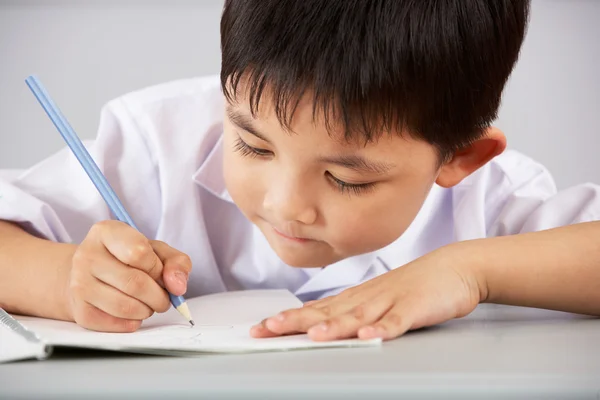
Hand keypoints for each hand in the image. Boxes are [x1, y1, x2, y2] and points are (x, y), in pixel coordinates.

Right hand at [67, 220, 191, 331]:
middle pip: (135, 283)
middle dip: (159, 296)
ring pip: (125, 307)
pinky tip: (133, 312)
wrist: (93, 275)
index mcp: (106, 232)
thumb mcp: (157, 250)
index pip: (139, 252)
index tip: (160, 273)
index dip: (158, 268)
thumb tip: (178, 287)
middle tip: (163, 297)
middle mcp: (87, 255)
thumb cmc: (129, 259)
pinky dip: (133, 322)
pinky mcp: (80, 310)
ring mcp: (79, 284)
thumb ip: (176, 262)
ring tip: (148, 304)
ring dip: (147, 310)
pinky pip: (116, 324)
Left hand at [251, 245, 483, 340]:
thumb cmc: (413, 285)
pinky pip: (398, 321)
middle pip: (326, 312)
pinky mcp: (415, 307)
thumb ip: (351, 311)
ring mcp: (390, 301)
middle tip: (268, 329)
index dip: (288, 319)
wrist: (453, 267)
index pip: (315, 309)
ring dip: (335, 326)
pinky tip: (369, 336)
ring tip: (313, 335)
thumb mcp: (376, 299)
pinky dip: (383, 328)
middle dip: (296, 321)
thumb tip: (322, 323)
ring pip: (358, 316)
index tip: (261, 328)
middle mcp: (367, 298)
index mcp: (356, 297)